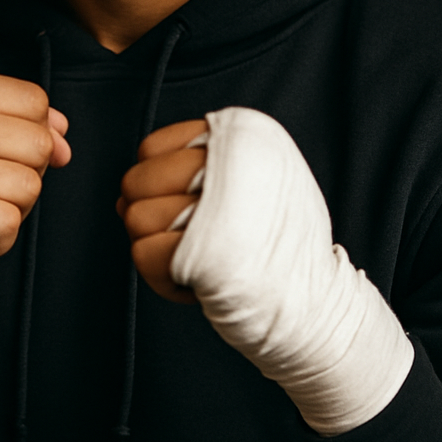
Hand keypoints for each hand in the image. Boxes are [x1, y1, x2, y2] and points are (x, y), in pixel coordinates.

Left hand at [147, 107, 412, 436]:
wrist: (317, 308)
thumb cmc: (279, 246)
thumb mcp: (255, 180)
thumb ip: (194, 172)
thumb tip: (124, 196)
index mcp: (246, 133)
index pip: (152, 148)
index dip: (156, 184)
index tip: (184, 208)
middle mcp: (234, 159)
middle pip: (137, 180)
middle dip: (149, 215)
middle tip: (183, 240)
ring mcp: (222, 205)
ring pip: (136, 217)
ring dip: (158, 249)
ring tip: (199, 259)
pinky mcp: (208, 253)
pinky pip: (143, 255)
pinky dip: (161, 277)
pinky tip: (197, 282)